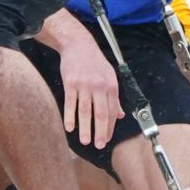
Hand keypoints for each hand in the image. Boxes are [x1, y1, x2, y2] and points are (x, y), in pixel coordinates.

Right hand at [43, 12, 119, 149]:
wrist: (78, 44)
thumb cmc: (94, 62)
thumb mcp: (109, 77)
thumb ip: (114, 98)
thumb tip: (120, 116)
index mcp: (111, 86)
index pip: (112, 112)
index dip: (110, 128)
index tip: (106, 139)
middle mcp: (99, 86)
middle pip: (100, 114)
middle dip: (100, 132)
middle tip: (99, 145)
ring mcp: (84, 84)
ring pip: (85, 111)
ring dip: (85, 128)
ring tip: (85, 141)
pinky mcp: (70, 82)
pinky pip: (70, 103)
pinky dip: (70, 117)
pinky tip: (69, 128)